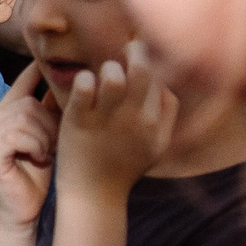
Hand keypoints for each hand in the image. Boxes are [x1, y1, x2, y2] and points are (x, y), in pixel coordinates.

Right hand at [0, 64, 59, 225]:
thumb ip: (53, 111)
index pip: (22, 82)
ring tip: (47, 154)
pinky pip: (17, 135)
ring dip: (44, 137)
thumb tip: (72, 82)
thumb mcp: (51, 136)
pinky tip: (39, 158)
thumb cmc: (39, 174)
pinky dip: (35, 146)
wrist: (25, 210)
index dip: (37, 71)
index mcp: (6, 113)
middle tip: (55, 145)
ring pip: (24, 118)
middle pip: (28, 104)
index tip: (53, 63)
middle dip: (49, 124)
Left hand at [58, 40, 177, 199]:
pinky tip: (84, 86)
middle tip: (125, 51)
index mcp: (155, 124)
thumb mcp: (156, 143)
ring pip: (113, 74)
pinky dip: (84, 80)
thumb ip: (166, 112)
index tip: (141, 60)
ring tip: (103, 76)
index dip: (153, 63)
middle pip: (142, 69)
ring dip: (108, 67)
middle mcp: (135, 120)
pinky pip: (84, 86)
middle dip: (134, 51)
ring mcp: (106, 120)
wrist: (94, 194)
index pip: (162, 79)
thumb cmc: (124, 164)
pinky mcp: (79, 121)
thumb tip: (164, 79)